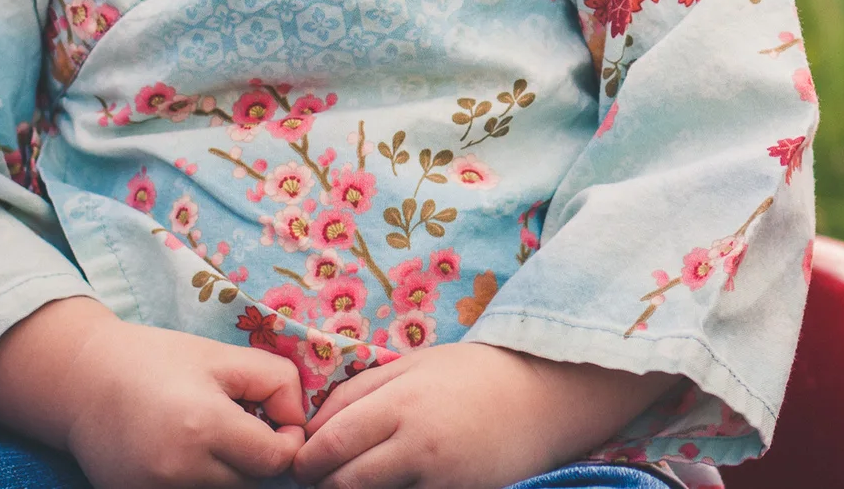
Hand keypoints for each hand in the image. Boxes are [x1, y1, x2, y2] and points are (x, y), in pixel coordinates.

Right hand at [0, 296, 309, 488]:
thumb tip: (299, 422)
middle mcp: (179, 470)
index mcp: (204, 426)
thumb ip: (275, 381)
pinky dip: (201, 480)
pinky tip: (188, 453)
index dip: (287, 440)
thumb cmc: (157, 360)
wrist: (83, 381)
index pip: (275, 461)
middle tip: (241, 424)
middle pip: (252, 483)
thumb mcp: (222, 356)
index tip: (275, 419)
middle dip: (258, 457)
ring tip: (212, 437)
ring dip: (231, 472)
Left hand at [293, 343, 671, 488]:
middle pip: (344, 481)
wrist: (543, 397)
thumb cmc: (473, 374)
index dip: (306, 459)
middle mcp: (416, 444)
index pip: (331, 443)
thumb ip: (361, 391)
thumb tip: (315, 426)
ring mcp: (438, 478)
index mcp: (401, 402)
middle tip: (317, 479)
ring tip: (351, 480)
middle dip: (323, 483)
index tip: (300, 461)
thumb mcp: (414, 365)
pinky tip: (394, 481)